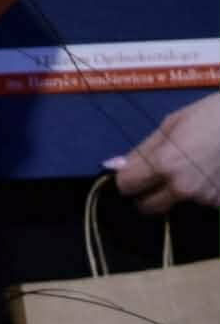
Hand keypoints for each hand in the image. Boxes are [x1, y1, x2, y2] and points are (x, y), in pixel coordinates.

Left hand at [111, 94, 219, 214]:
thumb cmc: (207, 117)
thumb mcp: (169, 126)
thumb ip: (141, 151)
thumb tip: (114, 166)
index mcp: (164, 164)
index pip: (126, 186)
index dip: (127, 178)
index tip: (133, 172)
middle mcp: (182, 187)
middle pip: (148, 206)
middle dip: (147, 193)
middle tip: (158, 175)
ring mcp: (205, 199)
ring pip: (176, 204)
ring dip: (177, 192)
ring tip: (193, 167)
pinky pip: (201, 203)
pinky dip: (201, 192)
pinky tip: (210, 173)